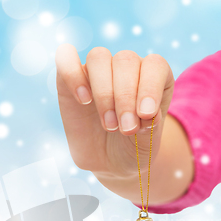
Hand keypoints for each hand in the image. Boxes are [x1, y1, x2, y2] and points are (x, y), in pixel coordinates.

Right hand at [55, 44, 174, 178]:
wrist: (108, 162)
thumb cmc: (133, 147)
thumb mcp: (147, 143)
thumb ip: (152, 126)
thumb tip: (149, 113)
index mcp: (154, 76)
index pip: (155, 65)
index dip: (150, 86)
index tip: (146, 114)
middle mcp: (127, 67)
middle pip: (126, 61)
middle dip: (125, 97)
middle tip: (126, 129)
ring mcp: (98, 70)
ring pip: (99, 57)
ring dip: (104, 92)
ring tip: (108, 125)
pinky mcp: (70, 77)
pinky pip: (65, 58)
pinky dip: (72, 74)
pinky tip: (83, 100)